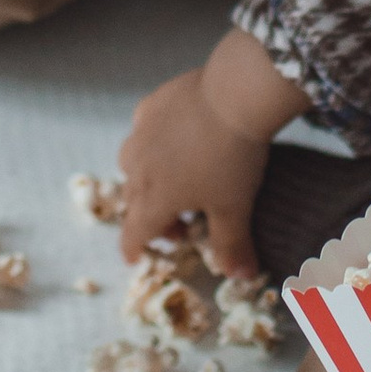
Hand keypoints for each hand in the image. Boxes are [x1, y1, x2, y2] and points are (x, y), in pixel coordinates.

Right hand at [118, 37, 296, 273]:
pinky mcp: (151, 105)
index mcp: (155, 199)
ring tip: (172, 178)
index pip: (134, 233)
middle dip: (151, 216)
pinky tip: (170, 138)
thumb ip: (232, 245)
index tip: (134, 257)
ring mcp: (141, 133)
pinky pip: (141, 130)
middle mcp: (139, 168)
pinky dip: (151, 141)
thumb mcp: (235, 207)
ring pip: (130, 164)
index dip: (133, 249)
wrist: (233, 95)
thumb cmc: (232, 158)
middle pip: (133, 201)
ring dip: (145, 178)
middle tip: (181, 221)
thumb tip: (240, 277)